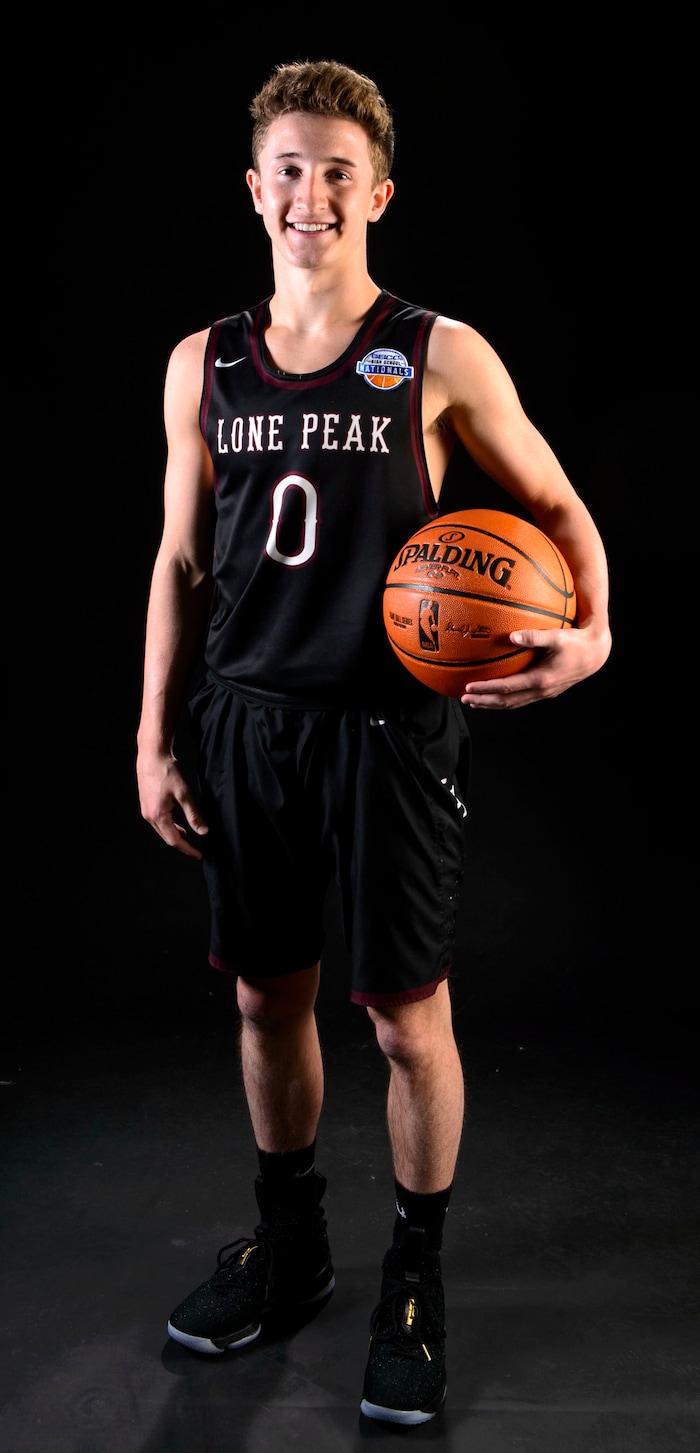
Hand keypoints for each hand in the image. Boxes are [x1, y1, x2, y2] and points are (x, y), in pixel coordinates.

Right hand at [137, 750, 208, 857]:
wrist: (152, 755)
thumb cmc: (168, 772)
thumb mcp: (185, 794)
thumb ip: (194, 815)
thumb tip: (203, 832)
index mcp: (159, 816)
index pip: (175, 840)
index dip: (188, 849)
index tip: (200, 855)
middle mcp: (149, 816)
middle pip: (167, 838)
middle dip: (183, 845)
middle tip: (197, 850)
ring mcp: (146, 810)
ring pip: (162, 830)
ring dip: (176, 836)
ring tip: (190, 839)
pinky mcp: (146, 804)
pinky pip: (158, 822)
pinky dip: (170, 827)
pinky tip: (178, 824)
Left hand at [460, 622, 610, 709]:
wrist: (596, 654)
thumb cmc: (576, 641)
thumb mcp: (556, 636)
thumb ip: (533, 636)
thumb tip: (511, 635)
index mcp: (540, 679)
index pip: (506, 688)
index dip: (486, 689)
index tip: (469, 687)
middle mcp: (541, 690)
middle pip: (506, 702)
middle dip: (484, 702)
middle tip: (465, 699)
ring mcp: (545, 693)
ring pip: (514, 703)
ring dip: (493, 704)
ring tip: (476, 702)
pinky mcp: (548, 691)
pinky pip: (521, 700)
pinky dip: (506, 699)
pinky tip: (498, 694)